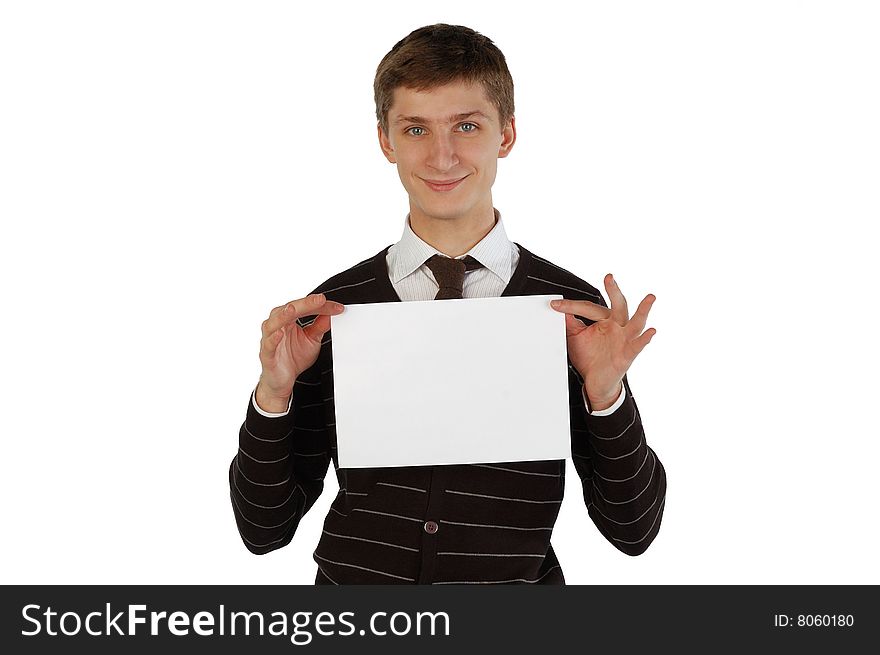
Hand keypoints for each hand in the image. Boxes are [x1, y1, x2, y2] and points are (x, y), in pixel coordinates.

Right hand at [256, 293, 344, 410]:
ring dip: (283, 315)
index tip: (337, 307)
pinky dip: (273, 338)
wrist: (283, 380)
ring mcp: (269, 339)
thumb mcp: (312, 340)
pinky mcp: (267, 355)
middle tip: (320, 300)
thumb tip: (330, 313)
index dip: (320, 305)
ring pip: (273, 323)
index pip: (303, 307)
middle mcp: (276, 326)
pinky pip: (268, 345)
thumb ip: (320, 326)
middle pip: (288, 309)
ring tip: (293, 309)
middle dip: (305, 304)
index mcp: (287, 320)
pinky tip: (279, 333)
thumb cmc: (293, 357)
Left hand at [550, 274, 655, 410]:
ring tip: (650, 298)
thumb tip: (558, 309)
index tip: (555, 306)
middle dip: (614, 291)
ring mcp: (625, 338)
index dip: (571, 306)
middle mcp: (617, 325)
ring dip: (644, 309)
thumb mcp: (575, 337)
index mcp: (604, 319)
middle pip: (618, 305)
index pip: (588, 307)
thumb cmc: (589, 357)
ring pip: (636, 322)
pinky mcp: (628, 353)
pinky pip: (638, 345)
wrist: (595, 381)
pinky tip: (651, 331)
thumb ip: (569, 323)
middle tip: (609, 278)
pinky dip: (645, 338)